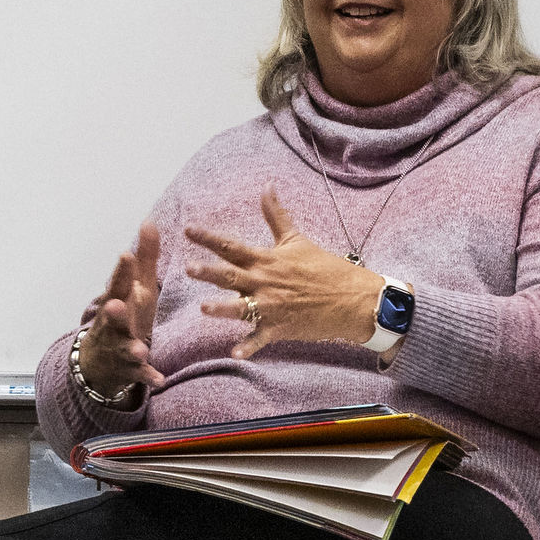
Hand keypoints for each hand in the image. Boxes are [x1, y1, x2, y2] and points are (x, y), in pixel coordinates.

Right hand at [74, 223, 163, 404]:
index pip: (117, 285)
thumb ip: (145, 257)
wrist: (100, 361)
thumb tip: (149, 221)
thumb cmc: (125, 315)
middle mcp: (114, 325)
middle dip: (115, 312)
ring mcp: (119, 348)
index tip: (126, 256)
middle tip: (116, 305)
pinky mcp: (129, 370)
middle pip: (113, 318)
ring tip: (141, 350)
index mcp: (118, 301)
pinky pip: (138, 375)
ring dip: (132, 348)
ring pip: (124, 348)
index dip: (121, 272)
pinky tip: (159, 379)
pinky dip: (147, 377)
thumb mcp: (136, 287)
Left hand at [184, 190, 387, 355]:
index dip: (208, 237)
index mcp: (267, 260)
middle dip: (209, 272)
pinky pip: (259, 339)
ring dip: (223, 309)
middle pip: (231, 276)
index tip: (188, 230)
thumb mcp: (297, 239)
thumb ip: (276, 214)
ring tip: (204, 308)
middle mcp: (265, 282)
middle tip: (188, 268)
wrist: (351, 298)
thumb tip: (266, 185)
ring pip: (241, 308)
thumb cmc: (325, 267)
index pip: (232, 246)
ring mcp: (272, 306)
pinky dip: (248, 347)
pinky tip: (234, 354)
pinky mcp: (279, 328)